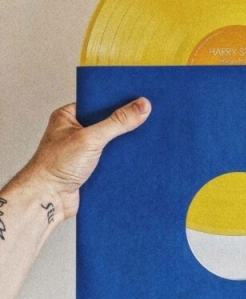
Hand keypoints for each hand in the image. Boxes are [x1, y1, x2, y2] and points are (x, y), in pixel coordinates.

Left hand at [16, 98, 150, 220]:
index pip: (99, 102)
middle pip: (107, 123)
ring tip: (144, 141)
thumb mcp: (91, 138)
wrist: (47, 200)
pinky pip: (111, 160)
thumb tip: (142, 105)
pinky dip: (121, 162)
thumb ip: (117, 122)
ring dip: (123, 146)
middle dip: (124, 125)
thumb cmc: (55, 167)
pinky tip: (134, 160)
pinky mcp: (90, 169)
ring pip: (111, 143)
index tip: (140, 99)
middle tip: (146, 119)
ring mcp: (82, 151)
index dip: (119, 101)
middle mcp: (75, 132)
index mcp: (68, 116)